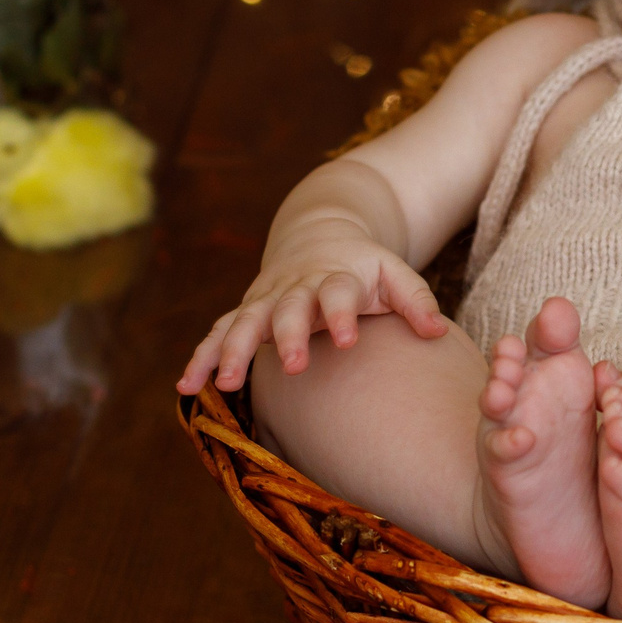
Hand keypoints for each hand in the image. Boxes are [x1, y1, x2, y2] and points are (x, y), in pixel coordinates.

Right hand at [177, 218, 448, 394]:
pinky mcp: (246, 311)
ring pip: (244, 322)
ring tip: (223, 384)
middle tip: (293, 365)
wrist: (319, 237)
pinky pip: (218, 333)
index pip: (339, 293)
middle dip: (287, 336)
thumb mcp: (394, 274)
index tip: (346, 339)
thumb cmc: (364, 268)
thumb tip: (436, 333)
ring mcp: (266, 299)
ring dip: (232, 351)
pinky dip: (201, 357)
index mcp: (336, 276)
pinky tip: (185, 385)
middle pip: (288, 310)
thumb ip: (416, 301)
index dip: (341, 314)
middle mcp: (296, 288)